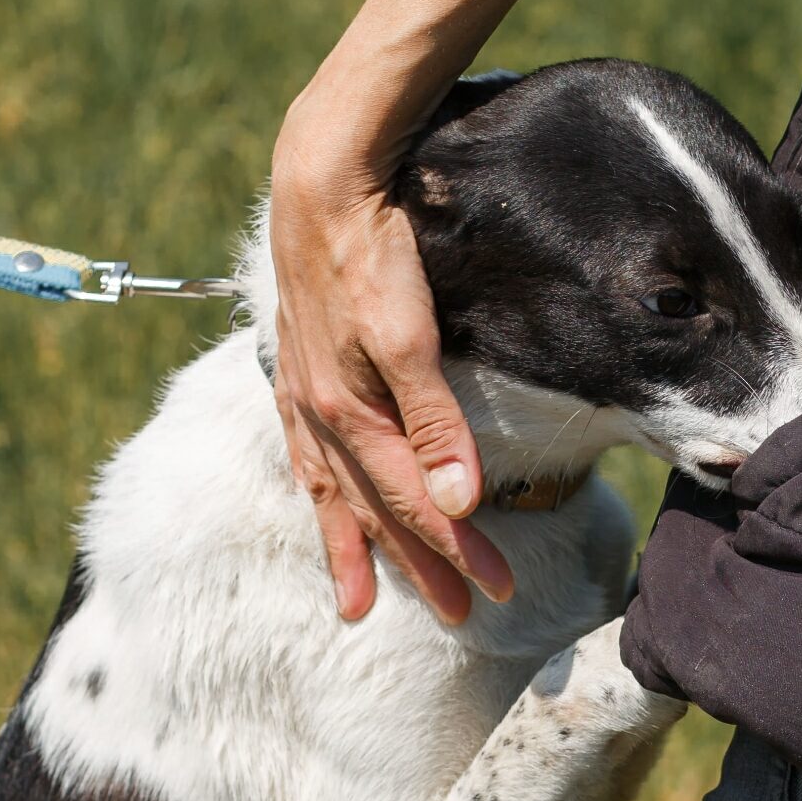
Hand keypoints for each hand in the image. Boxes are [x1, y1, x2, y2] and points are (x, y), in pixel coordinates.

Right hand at [270, 98, 513, 622]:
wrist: (321, 186)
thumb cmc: (373, 254)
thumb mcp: (409, 335)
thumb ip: (434, 420)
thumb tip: (458, 502)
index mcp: (353, 414)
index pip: (415, 503)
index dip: (458, 550)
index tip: (499, 589)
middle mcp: (323, 416)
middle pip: (378, 509)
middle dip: (421, 564)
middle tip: (460, 614)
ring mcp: (307, 394)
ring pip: (334, 491)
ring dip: (354, 547)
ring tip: (360, 600)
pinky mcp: (303, 369)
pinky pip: (306, 453)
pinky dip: (319, 492)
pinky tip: (323, 502)